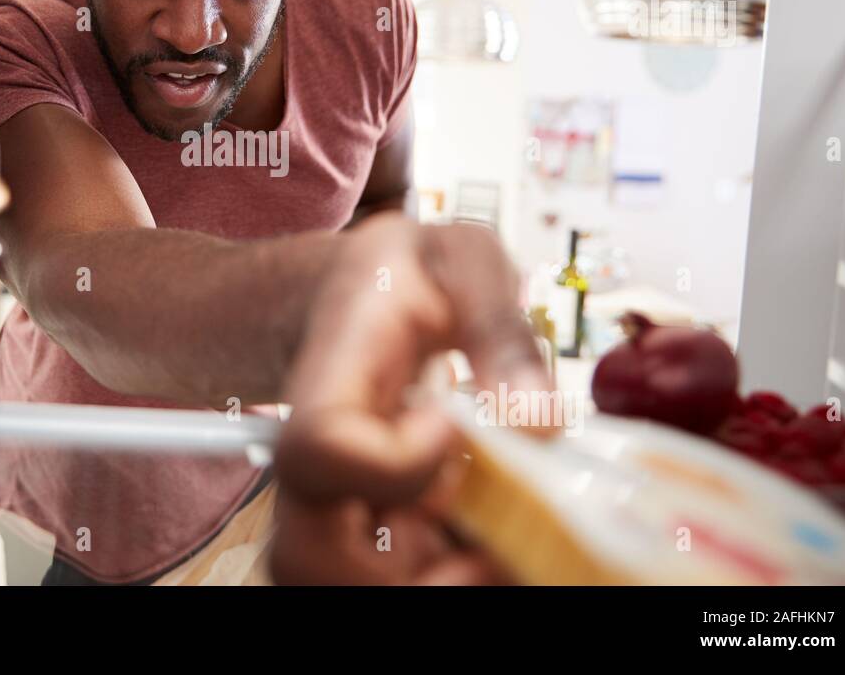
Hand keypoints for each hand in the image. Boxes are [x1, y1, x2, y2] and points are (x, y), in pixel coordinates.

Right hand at [270, 214, 551, 584]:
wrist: (364, 294)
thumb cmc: (407, 274)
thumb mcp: (461, 259)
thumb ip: (500, 327)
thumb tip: (538, 420)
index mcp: (328, 379)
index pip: (320, 448)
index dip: (393, 460)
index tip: (454, 422)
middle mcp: (318, 460)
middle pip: (306, 557)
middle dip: (405, 573)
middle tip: (488, 542)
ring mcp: (341, 504)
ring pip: (352, 585)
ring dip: (439, 582)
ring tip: (501, 543)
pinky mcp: (376, 532)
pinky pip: (403, 578)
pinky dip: (459, 575)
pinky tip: (498, 538)